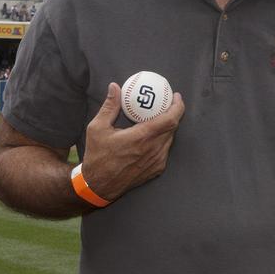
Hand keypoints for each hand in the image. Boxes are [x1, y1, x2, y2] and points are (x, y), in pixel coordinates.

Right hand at [81, 82, 184, 203]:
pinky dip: (163, 140)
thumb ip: (109, 106)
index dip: (177, 106)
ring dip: (168, 127)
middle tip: (168, 103)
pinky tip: (154, 135)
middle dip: (174, 113)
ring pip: (170, 139)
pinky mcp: (156, 170)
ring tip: (161, 117)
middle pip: (173, 128)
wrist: (98, 186)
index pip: (170, 119)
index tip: (175, 96)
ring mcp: (156, 162)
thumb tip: (115, 87)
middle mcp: (153, 150)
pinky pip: (165, 150)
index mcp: (142, 138)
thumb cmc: (97, 157)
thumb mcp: (97, 128)